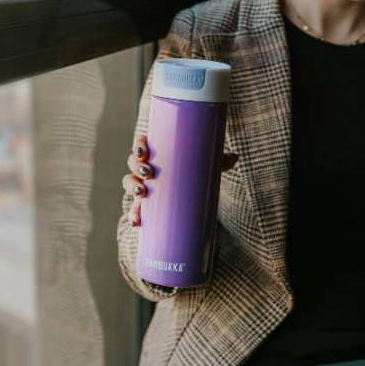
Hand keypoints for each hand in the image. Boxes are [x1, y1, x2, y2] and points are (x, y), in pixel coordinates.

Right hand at [122, 135, 238, 227]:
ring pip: (130, 184)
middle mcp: (147, 168)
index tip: (144, 151)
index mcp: (157, 152)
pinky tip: (137, 222)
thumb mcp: (208, 164)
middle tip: (149, 173)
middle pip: (132, 163)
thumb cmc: (197, 171)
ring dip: (132, 188)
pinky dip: (134, 215)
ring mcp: (145, 186)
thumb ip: (219, 159)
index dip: (138, 146)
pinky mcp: (148, 205)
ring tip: (142, 194)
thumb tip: (234, 157)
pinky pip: (135, 209)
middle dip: (136, 167)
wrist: (195, 192)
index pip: (141, 144)